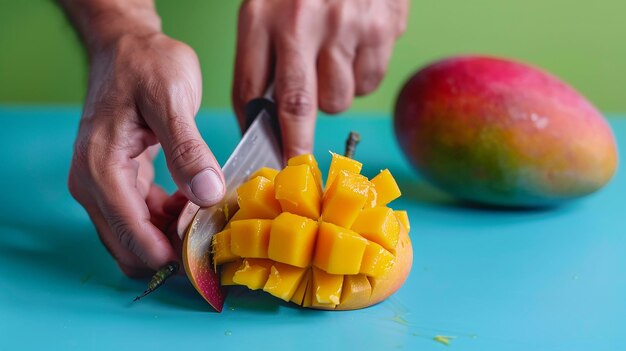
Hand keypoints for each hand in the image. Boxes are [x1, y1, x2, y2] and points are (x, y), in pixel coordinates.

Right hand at [68, 24, 224, 275]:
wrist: (128, 47)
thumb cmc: (146, 65)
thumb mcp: (172, 99)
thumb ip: (187, 149)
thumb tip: (207, 195)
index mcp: (100, 170)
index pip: (133, 237)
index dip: (174, 255)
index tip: (211, 251)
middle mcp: (92, 185)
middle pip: (131, 248)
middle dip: (174, 251)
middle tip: (216, 234)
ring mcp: (101, 187)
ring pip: (136, 239)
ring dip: (172, 237)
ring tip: (210, 215)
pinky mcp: (115, 183)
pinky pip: (140, 220)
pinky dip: (167, 222)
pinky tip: (192, 202)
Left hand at [232, 0, 407, 157]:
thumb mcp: (266, 5)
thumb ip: (261, 54)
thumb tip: (260, 113)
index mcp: (262, 14)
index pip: (249, 88)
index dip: (252, 126)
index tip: (258, 152)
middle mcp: (303, 20)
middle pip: (297, 105)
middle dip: (295, 144)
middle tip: (296, 163)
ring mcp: (347, 24)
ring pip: (337, 99)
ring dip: (331, 97)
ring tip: (330, 66)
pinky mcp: (382, 28)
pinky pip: (367, 83)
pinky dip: (359, 79)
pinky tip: (354, 51)